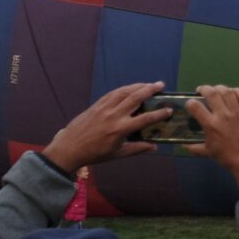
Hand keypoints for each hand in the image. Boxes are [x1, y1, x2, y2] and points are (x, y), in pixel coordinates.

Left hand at [42, 81, 170, 173]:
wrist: (69, 148)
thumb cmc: (95, 154)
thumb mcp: (117, 154)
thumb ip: (137, 149)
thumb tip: (154, 146)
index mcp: (121, 129)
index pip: (145, 118)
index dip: (159, 113)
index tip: (169, 109)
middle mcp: (114, 115)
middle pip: (136, 98)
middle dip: (150, 90)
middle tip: (161, 85)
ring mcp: (104, 108)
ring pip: (124, 92)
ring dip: (138, 85)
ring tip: (148, 84)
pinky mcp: (97, 105)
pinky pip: (113, 93)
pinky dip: (124, 89)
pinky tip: (130, 88)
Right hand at [184, 85, 238, 189]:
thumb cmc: (227, 157)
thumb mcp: (208, 152)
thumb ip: (194, 147)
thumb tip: (183, 145)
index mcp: (211, 125)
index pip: (195, 106)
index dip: (190, 102)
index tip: (191, 103)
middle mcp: (223, 115)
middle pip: (212, 93)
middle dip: (204, 88)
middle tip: (202, 90)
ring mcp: (237, 112)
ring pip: (227, 91)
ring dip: (220, 88)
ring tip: (217, 90)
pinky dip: (237, 91)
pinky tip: (233, 92)